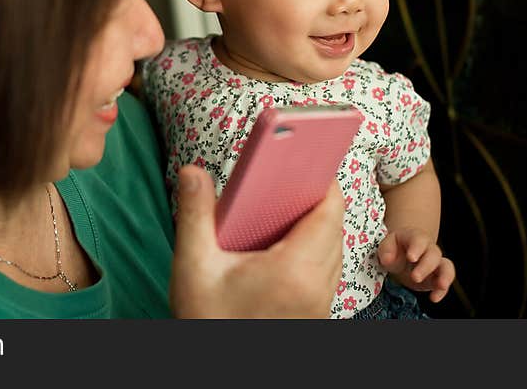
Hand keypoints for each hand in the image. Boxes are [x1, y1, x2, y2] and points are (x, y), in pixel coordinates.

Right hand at [169, 165, 344, 317]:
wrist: (222, 374)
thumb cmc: (208, 323)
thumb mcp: (193, 266)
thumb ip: (194, 214)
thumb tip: (193, 173)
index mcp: (294, 270)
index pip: (329, 211)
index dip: (323, 180)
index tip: (307, 159)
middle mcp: (317, 287)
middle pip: (333, 227)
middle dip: (313, 200)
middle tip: (282, 182)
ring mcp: (321, 304)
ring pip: (333, 249)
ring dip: (314, 226)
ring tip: (280, 210)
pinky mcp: (316, 314)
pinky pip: (326, 270)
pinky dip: (311, 251)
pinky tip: (279, 246)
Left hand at [377, 227, 454, 302]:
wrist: (403, 255)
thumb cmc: (395, 248)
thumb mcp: (387, 246)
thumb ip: (386, 250)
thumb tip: (387, 259)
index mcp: (416, 238)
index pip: (419, 240)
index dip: (416, 248)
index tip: (411, 258)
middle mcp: (429, 249)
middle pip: (433, 254)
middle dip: (426, 266)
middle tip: (415, 277)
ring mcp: (436, 263)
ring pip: (446, 266)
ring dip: (445, 276)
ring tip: (440, 286)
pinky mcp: (438, 277)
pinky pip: (445, 282)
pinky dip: (442, 291)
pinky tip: (434, 298)